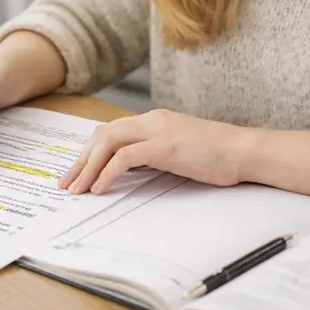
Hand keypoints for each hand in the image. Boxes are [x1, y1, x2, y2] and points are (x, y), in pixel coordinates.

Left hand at [58, 109, 248, 194]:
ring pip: (108, 142)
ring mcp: (158, 131)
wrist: (243, 151)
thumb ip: (154, 155)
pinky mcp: (165, 146)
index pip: (111, 131)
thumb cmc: (216, 155)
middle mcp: (151, 120)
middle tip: (66, 183)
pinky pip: (125, 157)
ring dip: (88, 166)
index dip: (89, 151)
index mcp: (154, 120)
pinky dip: (108, 171)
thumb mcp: (179, 151)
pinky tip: (99, 187)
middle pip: (102, 134)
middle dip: (80, 160)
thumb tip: (128, 170)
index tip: (76, 172)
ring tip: (76, 188)